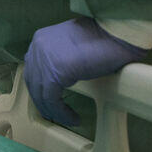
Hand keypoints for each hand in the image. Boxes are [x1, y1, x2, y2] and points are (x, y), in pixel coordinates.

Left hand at [23, 18, 147, 124]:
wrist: (119, 33)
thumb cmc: (105, 40)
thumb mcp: (72, 47)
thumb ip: (58, 58)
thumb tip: (55, 80)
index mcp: (41, 39)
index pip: (33, 69)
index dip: (40, 89)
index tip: (50, 102)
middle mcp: (38, 47)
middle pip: (33, 82)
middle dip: (44, 101)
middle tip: (57, 114)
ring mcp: (44, 59)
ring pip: (41, 94)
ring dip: (54, 110)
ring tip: (68, 118)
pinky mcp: (56, 72)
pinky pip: (52, 99)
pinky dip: (61, 112)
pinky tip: (73, 118)